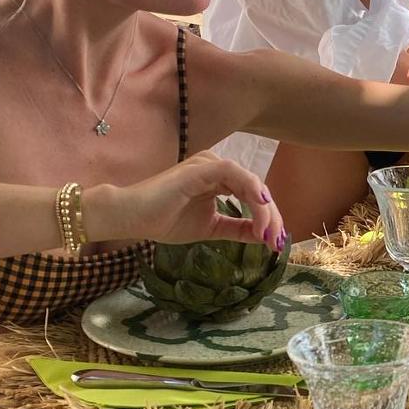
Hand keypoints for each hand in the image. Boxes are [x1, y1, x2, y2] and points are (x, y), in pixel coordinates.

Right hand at [88, 152, 287, 250]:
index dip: (269, 218)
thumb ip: (236, 229)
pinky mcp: (200, 168)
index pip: (254, 196)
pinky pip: (233, 173)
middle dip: (271, 216)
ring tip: (268, 233)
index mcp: (220, 180)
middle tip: (277, 241)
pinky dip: (250, 188)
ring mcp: (209, 166)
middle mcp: (218, 169)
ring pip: (249, 182)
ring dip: (264, 209)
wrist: (131, 218)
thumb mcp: (210, 229)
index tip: (276, 243)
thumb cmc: (164, 220)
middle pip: (257, 190)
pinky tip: (262, 205)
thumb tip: (264, 236)